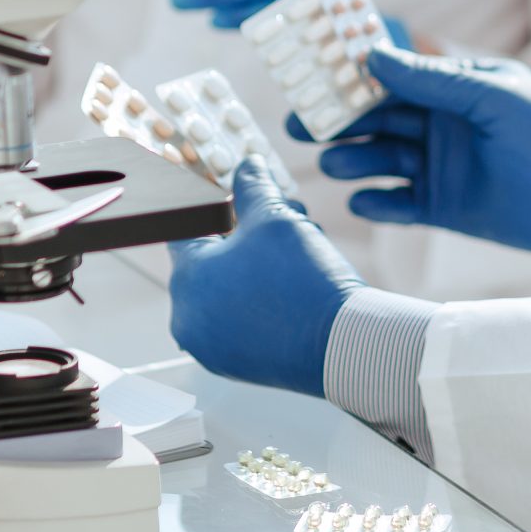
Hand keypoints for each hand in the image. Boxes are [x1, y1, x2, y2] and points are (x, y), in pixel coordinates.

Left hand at [167, 159, 366, 395]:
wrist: (343, 345)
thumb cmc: (304, 281)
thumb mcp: (276, 218)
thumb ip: (253, 186)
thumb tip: (247, 165)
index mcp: (187, 278)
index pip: (187, 226)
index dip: (215, 204)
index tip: (236, 197)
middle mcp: (188, 318)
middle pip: (209, 260)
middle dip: (243, 235)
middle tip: (281, 220)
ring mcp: (210, 347)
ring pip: (224, 290)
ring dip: (253, 266)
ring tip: (295, 253)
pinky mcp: (235, 366)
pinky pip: (237, 321)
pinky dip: (257, 301)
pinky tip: (292, 288)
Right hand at [300, 46, 530, 277]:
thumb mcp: (493, 96)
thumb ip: (432, 80)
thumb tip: (372, 54)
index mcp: (453, 86)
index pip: (393, 74)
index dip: (353, 73)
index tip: (314, 70)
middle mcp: (440, 123)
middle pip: (377, 118)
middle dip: (340, 120)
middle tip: (302, 123)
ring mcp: (440, 165)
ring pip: (382, 158)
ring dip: (356, 159)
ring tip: (334, 163)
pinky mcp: (443, 207)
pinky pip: (399, 202)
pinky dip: (379, 202)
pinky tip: (362, 200)